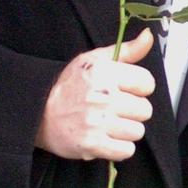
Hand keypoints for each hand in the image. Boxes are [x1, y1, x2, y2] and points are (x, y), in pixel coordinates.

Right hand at [35, 28, 154, 161]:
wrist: (38, 112)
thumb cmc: (70, 85)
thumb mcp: (95, 60)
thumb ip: (127, 50)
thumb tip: (149, 36)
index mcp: (106, 73)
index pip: (147, 83)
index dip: (139, 87)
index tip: (126, 90)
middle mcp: (103, 96)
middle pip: (145, 110)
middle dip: (133, 110)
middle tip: (115, 109)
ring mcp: (98, 122)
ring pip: (137, 131)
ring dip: (127, 130)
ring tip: (110, 124)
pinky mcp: (92, 145)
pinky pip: (126, 151)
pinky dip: (120, 148)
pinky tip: (108, 138)